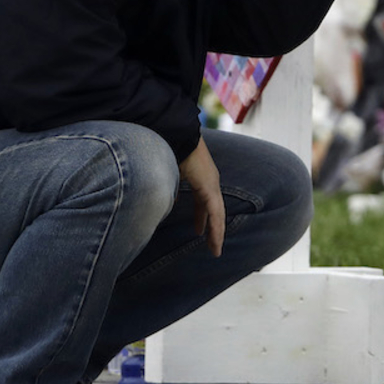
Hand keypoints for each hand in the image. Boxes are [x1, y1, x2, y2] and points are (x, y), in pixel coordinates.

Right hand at [179, 138, 224, 256]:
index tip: (199, 230)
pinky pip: (215, 212)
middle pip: (214, 210)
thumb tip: (165, 205)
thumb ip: (168, 190)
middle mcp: (210, 181)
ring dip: (216, 232)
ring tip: (215, 248)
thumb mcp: (168, 174)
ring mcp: (212, 183)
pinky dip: (216, 228)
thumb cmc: (168, 149)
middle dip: (213, 228)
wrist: (174, 134)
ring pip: (217, 214)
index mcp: (201, 177)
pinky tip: (215, 240)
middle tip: (212, 244)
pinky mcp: (210, 187)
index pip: (204, 202)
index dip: (202, 217)